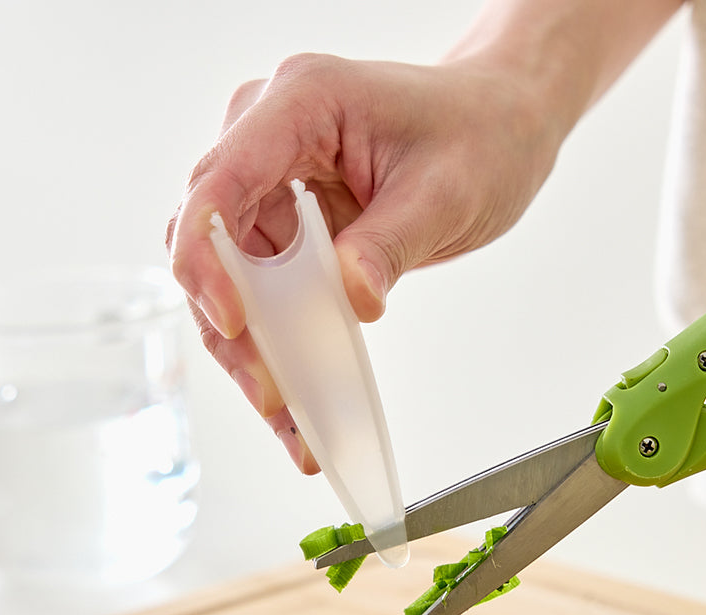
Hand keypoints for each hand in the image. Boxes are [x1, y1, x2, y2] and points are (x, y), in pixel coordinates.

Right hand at [167, 53, 565, 472]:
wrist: (497, 128)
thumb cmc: (477, 137)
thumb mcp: (443, 194)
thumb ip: (388, 245)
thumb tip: (352, 302)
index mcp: (299, 104)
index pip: (220, 182)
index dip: (208, 256)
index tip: (234, 321)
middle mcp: (268, 138)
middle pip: (211, 240)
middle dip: (230, 325)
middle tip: (270, 395)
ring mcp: (273, 183)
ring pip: (229, 277)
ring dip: (250, 349)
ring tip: (287, 419)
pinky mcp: (287, 222)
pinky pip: (264, 289)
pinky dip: (276, 343)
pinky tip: (297, 398)